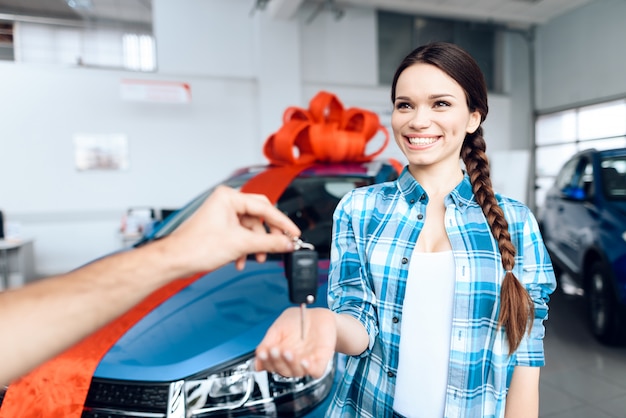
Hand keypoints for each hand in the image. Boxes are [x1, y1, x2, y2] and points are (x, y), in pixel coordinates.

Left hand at [167, 185, 300, 271]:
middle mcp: (226, 202)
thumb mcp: (241, 244)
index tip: (294, 233)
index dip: (282, 222)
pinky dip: (244, 248)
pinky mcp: (220, 227)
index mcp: (229, 197)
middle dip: (267, 235)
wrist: (175, 261)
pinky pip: (240, 235)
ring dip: (255, 246)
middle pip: (259, 217)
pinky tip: (242, 260)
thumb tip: (287, 243)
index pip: (265, 208)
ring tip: (256, 258)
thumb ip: (269, 243)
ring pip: (250, 229)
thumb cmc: (195, 247)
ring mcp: (222, 215)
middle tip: (280, 245)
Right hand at [255, 307, 336, 378]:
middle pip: (282, 370)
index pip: (270, 365)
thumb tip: (258, 356)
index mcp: (280, 354)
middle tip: (275, 350)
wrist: (319, 315)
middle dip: (277, 361)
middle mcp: (292, 361)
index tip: (263, 353)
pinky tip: (304, 361)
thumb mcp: (278, 327)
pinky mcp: (321, 361)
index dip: (265, 361)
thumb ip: (268, 341)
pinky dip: (309, 369)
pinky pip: (316, 371)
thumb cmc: (299, 320)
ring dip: (290, 364)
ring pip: (296, 372)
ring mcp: (306, 362)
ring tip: (287, 352)